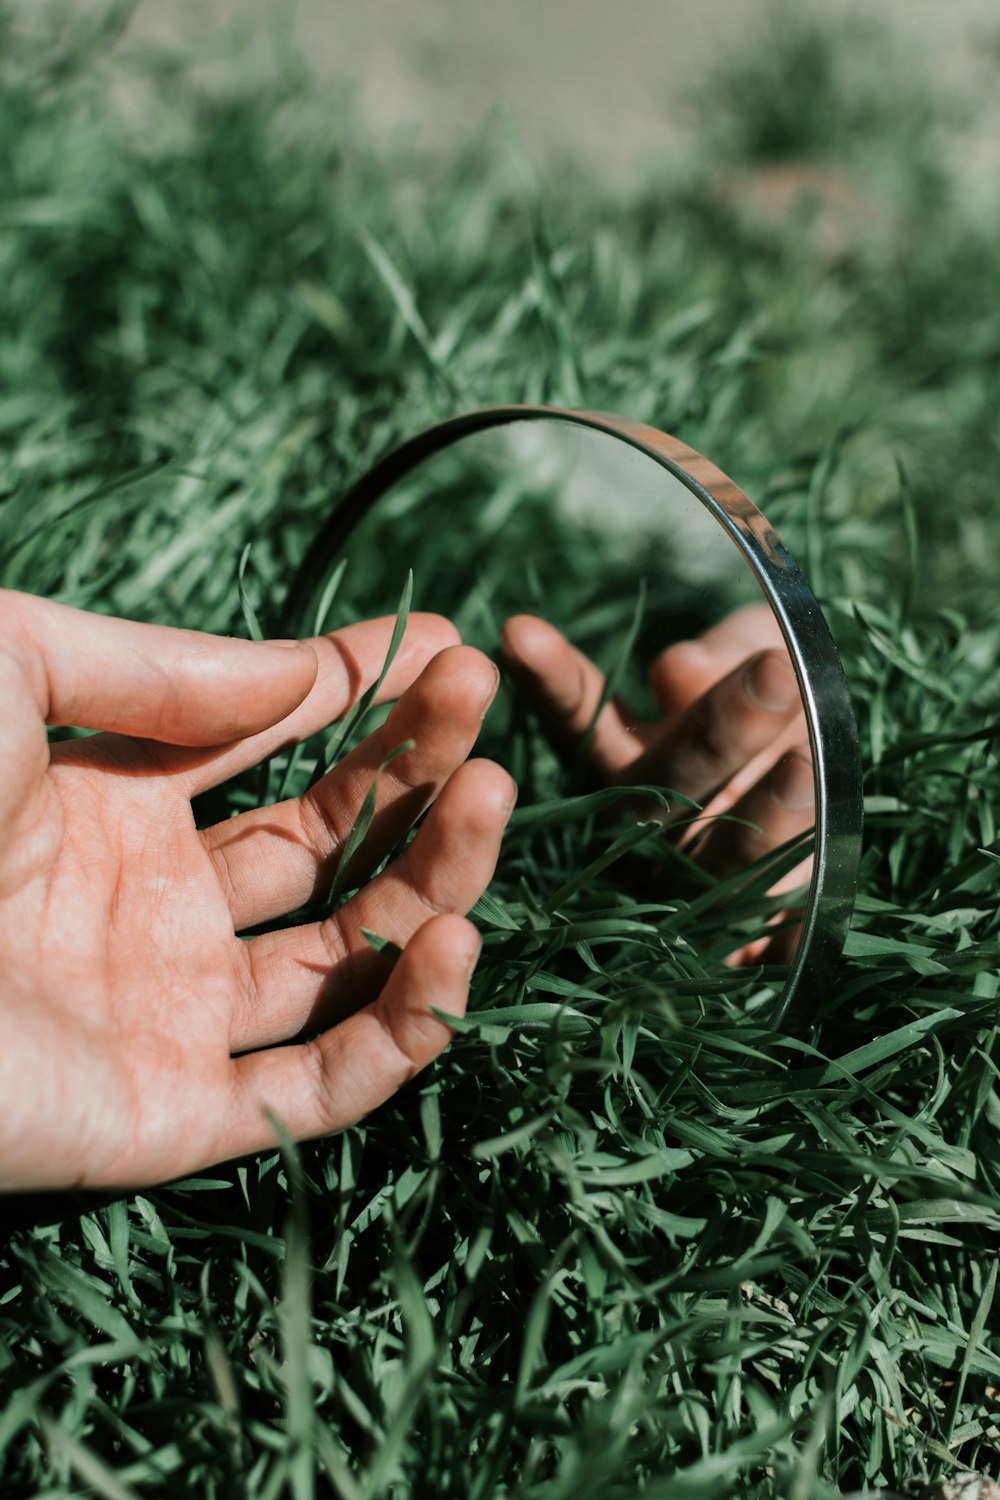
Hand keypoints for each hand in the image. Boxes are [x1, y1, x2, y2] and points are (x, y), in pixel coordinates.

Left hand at [0, 590, 513, 1190]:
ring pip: (350, 956)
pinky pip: (323, 1085)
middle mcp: (159, 909)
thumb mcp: (14, 667)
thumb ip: (168, 669)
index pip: (276, 751)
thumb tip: (309, 666)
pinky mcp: (179, 1112)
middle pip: (332, 845)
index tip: (441, 648)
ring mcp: (174, 1013)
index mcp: (116, 806)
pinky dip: (404, 1025)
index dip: (362, 699)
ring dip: (436, 879)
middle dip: (416, 769)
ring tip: (489, 795)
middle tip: (483, 701)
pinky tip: (450, 942)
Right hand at [501, 605, 812, 957]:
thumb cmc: (785, 698)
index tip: (520, 633)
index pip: (577, 716)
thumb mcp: (764, 650)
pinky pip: (775, 944)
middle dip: (720, 730)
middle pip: (663, 788)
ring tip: (807, 762)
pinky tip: (806, 917)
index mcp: (625, 761)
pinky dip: (790, 928)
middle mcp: (644, 833)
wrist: (843, 790)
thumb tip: (676, 675)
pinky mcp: (755, 950)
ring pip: (723, 865)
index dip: (552, 680)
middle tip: (775, 670)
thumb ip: (728, 650)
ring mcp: (697, 893)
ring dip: (767, 817)